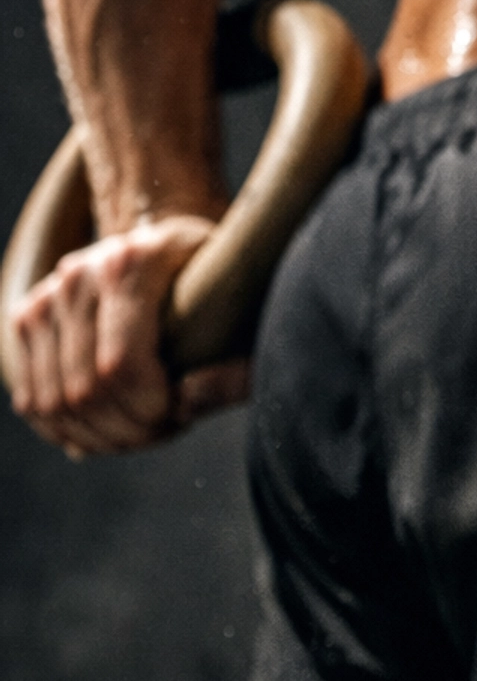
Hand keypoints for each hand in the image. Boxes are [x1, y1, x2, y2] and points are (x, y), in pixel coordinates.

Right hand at [4, 215, 248, 457]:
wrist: (165, 243)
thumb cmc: (215, 282)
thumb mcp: (246, 311)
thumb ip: (236, 367)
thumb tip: (186, 404)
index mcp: (136, 260)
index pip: (121, 363)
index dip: (148, 409)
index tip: (180, 415)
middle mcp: (81, 272)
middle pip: (85, 389)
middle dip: (128, 430)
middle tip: (165, 429)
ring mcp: (47, 294)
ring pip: (54, 402)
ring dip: (99, 437)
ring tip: (141, 431)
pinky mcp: (27, 317)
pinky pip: (32, 399)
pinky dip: (66, 430)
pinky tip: (106, 431)